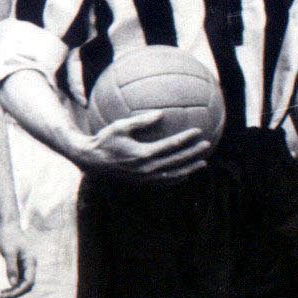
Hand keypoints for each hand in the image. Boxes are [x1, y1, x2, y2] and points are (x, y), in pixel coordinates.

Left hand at [0, 219, 33, 297]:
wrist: (8, 225)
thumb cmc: (8, 236)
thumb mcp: (8, 252)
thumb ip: (11, 268)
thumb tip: (12, 284)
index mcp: (30, 261)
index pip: (29, 281)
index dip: (19, 290)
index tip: (8, 295)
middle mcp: (30, 264)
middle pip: (26, 284)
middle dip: (16, 292)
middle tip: (1, 297)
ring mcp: (25, 265)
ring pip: (22, 283)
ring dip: (13, 290)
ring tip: (1, 295)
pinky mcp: (20, 265)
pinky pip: (18, 279)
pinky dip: (12, 285)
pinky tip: (4, 289)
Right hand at [78, 111, 210, 180]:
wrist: (91, 161)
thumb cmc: (104, 140)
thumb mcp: (120, 126)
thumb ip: (141, 121)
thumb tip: (161, 113)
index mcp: (143, 154)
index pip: (171, 146)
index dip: (186, 139)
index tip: (198, 132)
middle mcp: (146, 169)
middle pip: (176, 162)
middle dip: (193, 154)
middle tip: (207, 146)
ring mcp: (144, 179)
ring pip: (173, 175)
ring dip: (189, 169)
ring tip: (203, 164)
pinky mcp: (141, 183)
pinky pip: (164, 183)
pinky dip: (177, 178)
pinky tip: (184, 174)